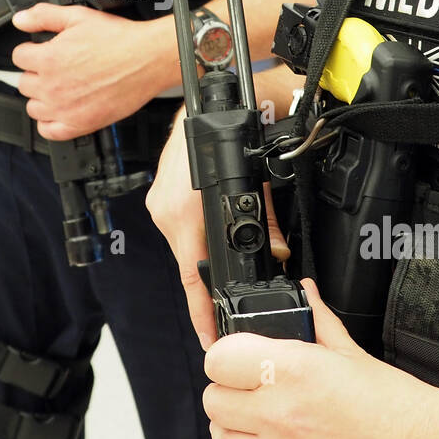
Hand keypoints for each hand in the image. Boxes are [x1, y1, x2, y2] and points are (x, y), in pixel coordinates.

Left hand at [10, 4, 169, 138]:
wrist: (147, 59)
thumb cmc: (118, 40)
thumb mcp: (78, 16)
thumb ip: (44, 16)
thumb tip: (20, 20)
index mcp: (48, 59)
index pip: (19, 57)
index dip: (31, 51)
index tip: (41, 51)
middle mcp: (52, 86)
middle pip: (24, 83)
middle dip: (36, 73)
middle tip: (54, 68)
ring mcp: (64, 109)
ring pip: (33, 107)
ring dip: (41, 97)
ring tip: (59, 88)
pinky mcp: (79, 125)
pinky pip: (49, 131)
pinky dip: (50, 123)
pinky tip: (60, 111)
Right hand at [146, 108, 287, 348]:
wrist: (206, 99)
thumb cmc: (229, 132)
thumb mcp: (257, 181)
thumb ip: (267, 222)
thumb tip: (276, 255)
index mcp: (183, 211)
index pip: (192, 276)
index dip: (202, 313)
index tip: (210, 339)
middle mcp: (166, 210)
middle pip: (190, 264)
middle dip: (210, 287)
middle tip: (227, 312)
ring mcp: (161, 204)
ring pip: (186, 247)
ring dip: (205, 261)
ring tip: (225, 278)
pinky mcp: (163, 197)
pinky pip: (181, 230)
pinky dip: (199, 241)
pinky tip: (212, 245)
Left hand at [203, 279, 438, 438]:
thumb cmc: (390, 405)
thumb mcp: (351, 352)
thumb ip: (317, 320)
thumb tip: (305, 293)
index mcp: (294, 370)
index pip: (219, 358)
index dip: (225, 353)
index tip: (238, 354)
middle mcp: (281, 411)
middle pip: (213, 398)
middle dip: (227, 387)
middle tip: (249, 384)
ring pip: (220, 435)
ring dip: (232, 422)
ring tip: (256, 413)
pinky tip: (266, 437)